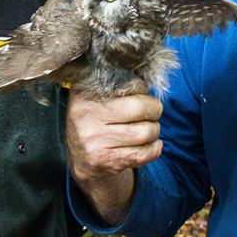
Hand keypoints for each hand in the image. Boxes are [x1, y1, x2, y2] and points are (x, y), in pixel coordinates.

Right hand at [66, 91, 162, 223]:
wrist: (81, 158)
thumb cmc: (95, 120)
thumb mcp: (95, 96)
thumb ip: (117, 82)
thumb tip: (148, 75)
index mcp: (85, 95)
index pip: (130, 85)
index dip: (142, 90)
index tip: (140, 95)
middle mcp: (87, 117)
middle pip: (141, 108)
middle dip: (154, 109)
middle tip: (153, 111)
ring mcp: (95, 141)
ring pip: (146, 132)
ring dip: (154, 130)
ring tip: (149, 129)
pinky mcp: (106, 160)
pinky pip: (144, 153)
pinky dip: (155, 148)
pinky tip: (151, 144)